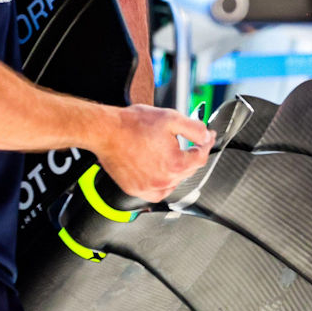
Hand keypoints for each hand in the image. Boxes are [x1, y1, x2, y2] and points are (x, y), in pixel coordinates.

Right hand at [95, 105, 214, 202]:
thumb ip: (195, 129)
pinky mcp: (136, 189)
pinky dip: (162, 183)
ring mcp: (149, 187)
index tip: (207, 138)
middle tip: (188, 142)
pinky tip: (160, 171)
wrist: (105, 131)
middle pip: (188, 170)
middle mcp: (164, 180)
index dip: (206, 144)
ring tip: (169, 154)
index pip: (201, 157)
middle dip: (190, 155)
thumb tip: (206, 136)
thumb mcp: (171, 118)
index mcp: (175, 164)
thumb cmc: (132, 125)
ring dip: (177, 170)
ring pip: (174, 182)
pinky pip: (157, 192)